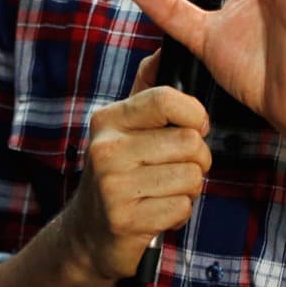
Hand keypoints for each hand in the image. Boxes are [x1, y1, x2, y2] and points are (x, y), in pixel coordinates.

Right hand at [59, 53, 211, 281]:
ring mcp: (114, 185)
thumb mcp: (122, 129)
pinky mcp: (126, 219)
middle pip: (189, 142)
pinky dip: (179, 212)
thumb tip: (160, 53)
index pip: (165, 99)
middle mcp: (107, 148)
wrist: (87, 233)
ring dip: (188, 188)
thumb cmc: (117, 174)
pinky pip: (182, 207)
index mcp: (108, 120)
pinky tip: (157, 211)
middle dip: (197, 159)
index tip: (197, 126)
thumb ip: (144, 93)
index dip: (194, 112)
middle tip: (179, 167)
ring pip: (191, 176)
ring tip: (164, 190)